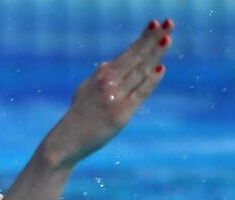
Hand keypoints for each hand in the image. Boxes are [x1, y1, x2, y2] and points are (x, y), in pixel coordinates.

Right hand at [40, 20, 172, 168]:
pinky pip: (140, 93)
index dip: (144, 38)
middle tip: (169, 23)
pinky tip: (161, 68)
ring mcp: (114, 96)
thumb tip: (107, 63)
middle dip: (153, 39)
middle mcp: (107, 82)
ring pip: (140, 71)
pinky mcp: (120, 113)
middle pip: (136, 56)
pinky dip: (151, 80)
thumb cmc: (77, 117)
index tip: (156, 24)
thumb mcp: (84, 91)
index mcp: (100, 75)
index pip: (128, 53)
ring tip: (168, 39)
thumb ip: (97, 77)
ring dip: (155, 54)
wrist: (65, 141)